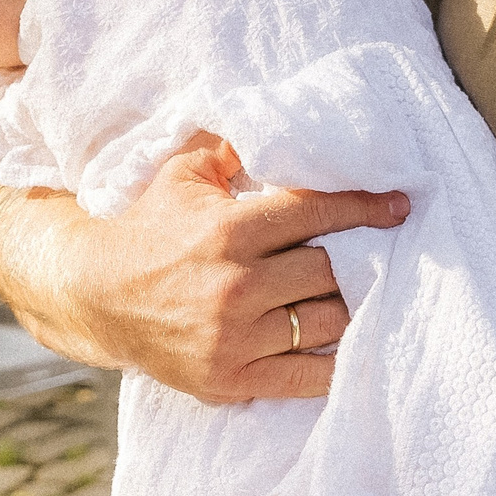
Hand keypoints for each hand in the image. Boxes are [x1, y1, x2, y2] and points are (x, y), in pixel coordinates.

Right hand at [0, 133, 408, 401]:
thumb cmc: (148, 228)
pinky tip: (354, 348)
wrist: (96, 296)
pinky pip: (308, 376)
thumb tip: (283, 116)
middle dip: (355, 260)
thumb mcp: (182, 174)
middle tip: (379, 254)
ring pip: (327, 321)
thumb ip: (232, 145)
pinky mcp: (232, 379)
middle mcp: (236, 286)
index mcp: (228, 231)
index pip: (315, 212)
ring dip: (350, 307)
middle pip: (329, 271)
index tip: (400, 206)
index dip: (364, 207)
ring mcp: (235, 338)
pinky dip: (338, 363)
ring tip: (365, 295)